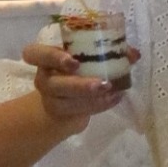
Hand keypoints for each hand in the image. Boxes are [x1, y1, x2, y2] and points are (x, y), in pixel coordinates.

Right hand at [22, 41, 136, 124]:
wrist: (67, 102)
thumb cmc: (79, 72)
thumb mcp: (90, 59)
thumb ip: (110, 53)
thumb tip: (134, 53)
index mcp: (46, 58)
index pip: (33, 53)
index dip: (50, 56)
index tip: (73, 61)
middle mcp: (44, 77)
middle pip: (53, 84)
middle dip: (79, 85)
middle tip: (103, 83)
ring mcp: (50, 98)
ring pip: (65, 102)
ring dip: (92, 99)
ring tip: (113, 92)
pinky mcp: (61, 113)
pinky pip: (78, 111)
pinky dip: (99, 105)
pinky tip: (115, 98)